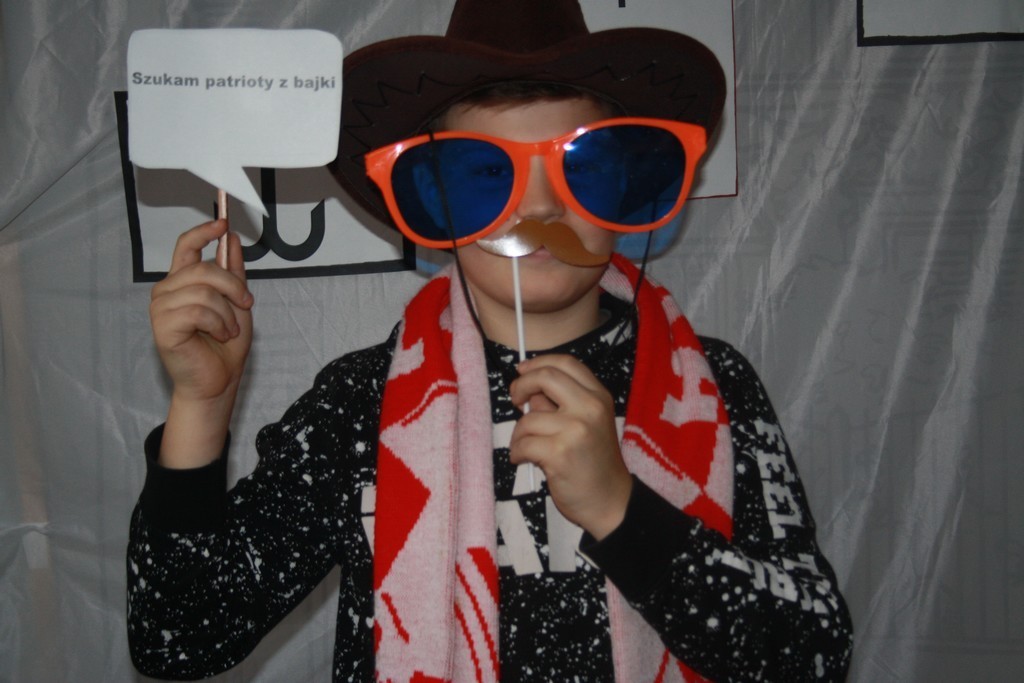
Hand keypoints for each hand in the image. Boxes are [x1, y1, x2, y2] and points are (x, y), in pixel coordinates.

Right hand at [149, 219, 252, 466]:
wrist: (219, 380)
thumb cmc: (225, 345)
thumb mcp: (237, 303)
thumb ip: (233, 272)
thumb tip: (231, 238)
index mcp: (183, 282)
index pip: (186, 246)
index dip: (203, 231)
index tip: (223, 222)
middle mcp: (168, 291)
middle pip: (202, 267)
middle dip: (233, 285)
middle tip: (246, 303)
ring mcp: (162, 308)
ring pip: (204, 291)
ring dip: (227, 312)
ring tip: (228, 329)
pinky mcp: (162, 327)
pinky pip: (198, 311)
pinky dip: (218, 323)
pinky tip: (219, 335)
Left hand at [508, 354, 632, 539]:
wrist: (610, 501)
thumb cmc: (594, 463)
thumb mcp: (586, 425)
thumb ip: (559, 405)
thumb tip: (530, 392)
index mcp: (598, 397)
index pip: (566, 363)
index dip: (539, 363)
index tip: (523, 371)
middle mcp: (590, 408)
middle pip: (545, 377)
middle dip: (521, 386)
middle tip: (515, 399)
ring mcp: (576, 429)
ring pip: (528, 419)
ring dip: (518, 435)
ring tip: (527, 447)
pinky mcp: (560, 453)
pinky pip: (523, 443)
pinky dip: (517, 453)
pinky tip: (526, 460)